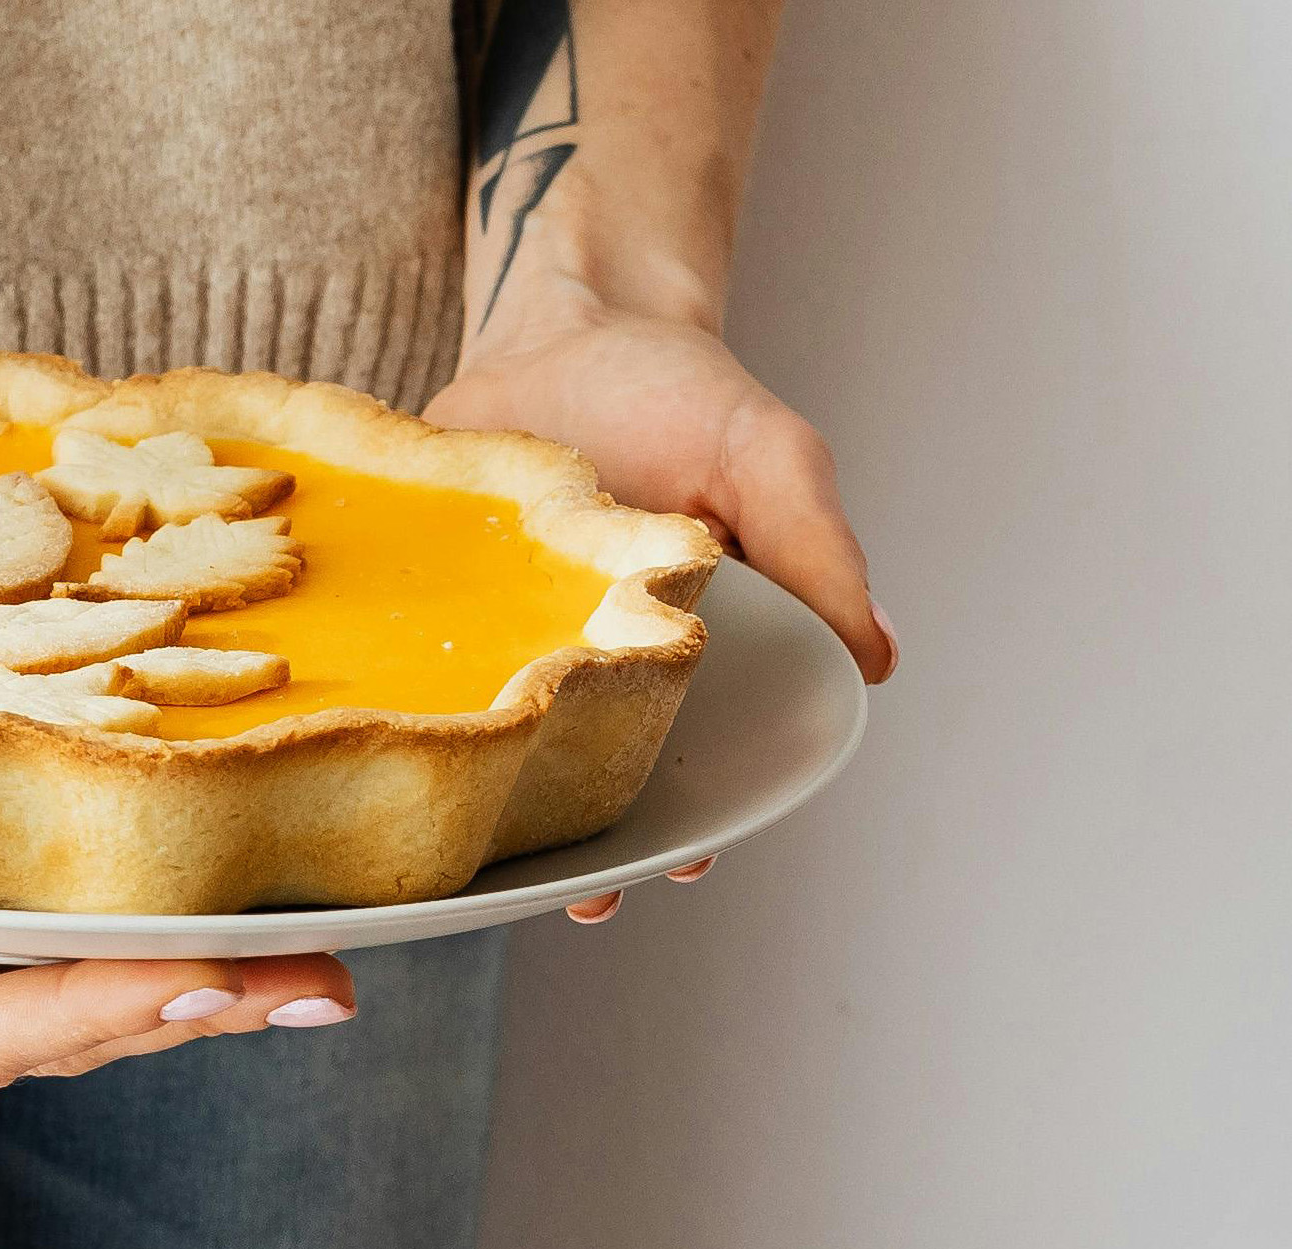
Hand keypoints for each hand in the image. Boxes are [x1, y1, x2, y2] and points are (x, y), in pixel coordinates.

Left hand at [432, 280, 886, 926]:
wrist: (563, 318)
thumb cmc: (679, 391)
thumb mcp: (766, 458)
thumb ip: (818, 551)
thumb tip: (877, 656)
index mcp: (695, 656)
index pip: (706, 760)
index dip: (698, 818)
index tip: (685, 862)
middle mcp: (602, 668)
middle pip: (603, 778)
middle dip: (598, 842)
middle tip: (590, 887)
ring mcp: (515, 648)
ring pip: (511, 756)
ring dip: (509, 812)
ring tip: (506, 856)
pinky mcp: (437, 617)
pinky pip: (423, 689)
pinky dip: (418, 729)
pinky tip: (413, 764)